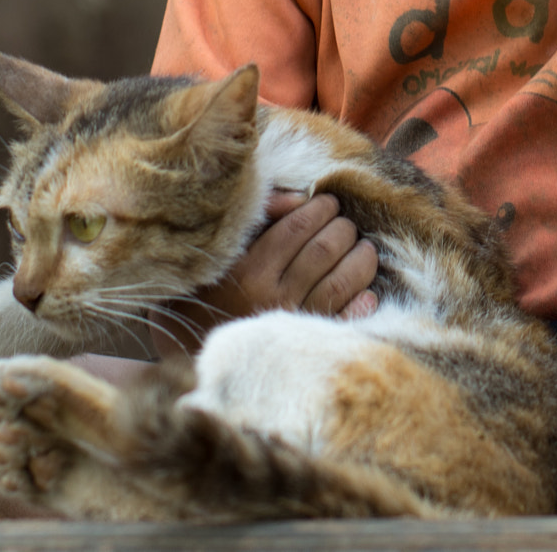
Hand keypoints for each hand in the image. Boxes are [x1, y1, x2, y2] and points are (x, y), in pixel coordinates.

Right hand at [151, 191, 377, 356]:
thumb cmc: (205, 296)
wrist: (190, 357)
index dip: (319, 209)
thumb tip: (298, 199)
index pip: (297, 227)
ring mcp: (292, 324)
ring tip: (363, 248)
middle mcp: (271, 298)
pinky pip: (344, 320)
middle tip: (345, 224)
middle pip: (324, 251)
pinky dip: (361, 304)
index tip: (326, 202)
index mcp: (247, 271)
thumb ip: (257, 219)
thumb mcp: (219, 253)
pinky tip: (366, 292)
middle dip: (343, 229)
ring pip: (342, 282)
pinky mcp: (306, 347)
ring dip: (361, 259)